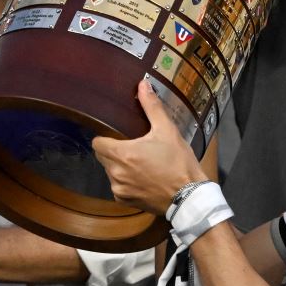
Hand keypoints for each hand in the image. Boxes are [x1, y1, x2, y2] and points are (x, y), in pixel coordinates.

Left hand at [92, 79, 208, 215]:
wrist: (189, 197)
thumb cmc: (178, 162)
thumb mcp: (167, 130)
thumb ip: (152, 106)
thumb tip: (142, 84)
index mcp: (121, 154)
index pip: (97, 143)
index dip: (105, 137)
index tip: (117, 135)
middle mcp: (115, 173)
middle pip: (102, 157)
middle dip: (113, 151)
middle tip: (133, 146)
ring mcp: (119, 189)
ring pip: (110, 172)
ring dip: (120, 167)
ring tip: (140, 163)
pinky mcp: (125, 202)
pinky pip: (118, 187)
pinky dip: (126, 182)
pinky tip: (143, 178)